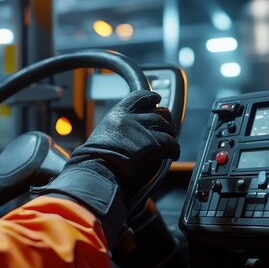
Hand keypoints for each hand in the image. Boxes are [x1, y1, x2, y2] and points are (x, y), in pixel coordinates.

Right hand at [32, 90, 178, 246]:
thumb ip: (117, 131)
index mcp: (117, 114)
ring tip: (170, 143)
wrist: (97, 170)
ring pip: (167, 126)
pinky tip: (172, 155)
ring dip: (170, 135)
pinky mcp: (153, 144)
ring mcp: (143, 130)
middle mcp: (131, 118)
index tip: (156, 100)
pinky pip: (172, 143)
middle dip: (166, 119)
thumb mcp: (102, 136)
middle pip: (158, 112)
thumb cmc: (95, 160)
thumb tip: (127, 139)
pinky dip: (174, 150)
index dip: (151, 98)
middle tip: (167, 128)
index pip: (140, 97)